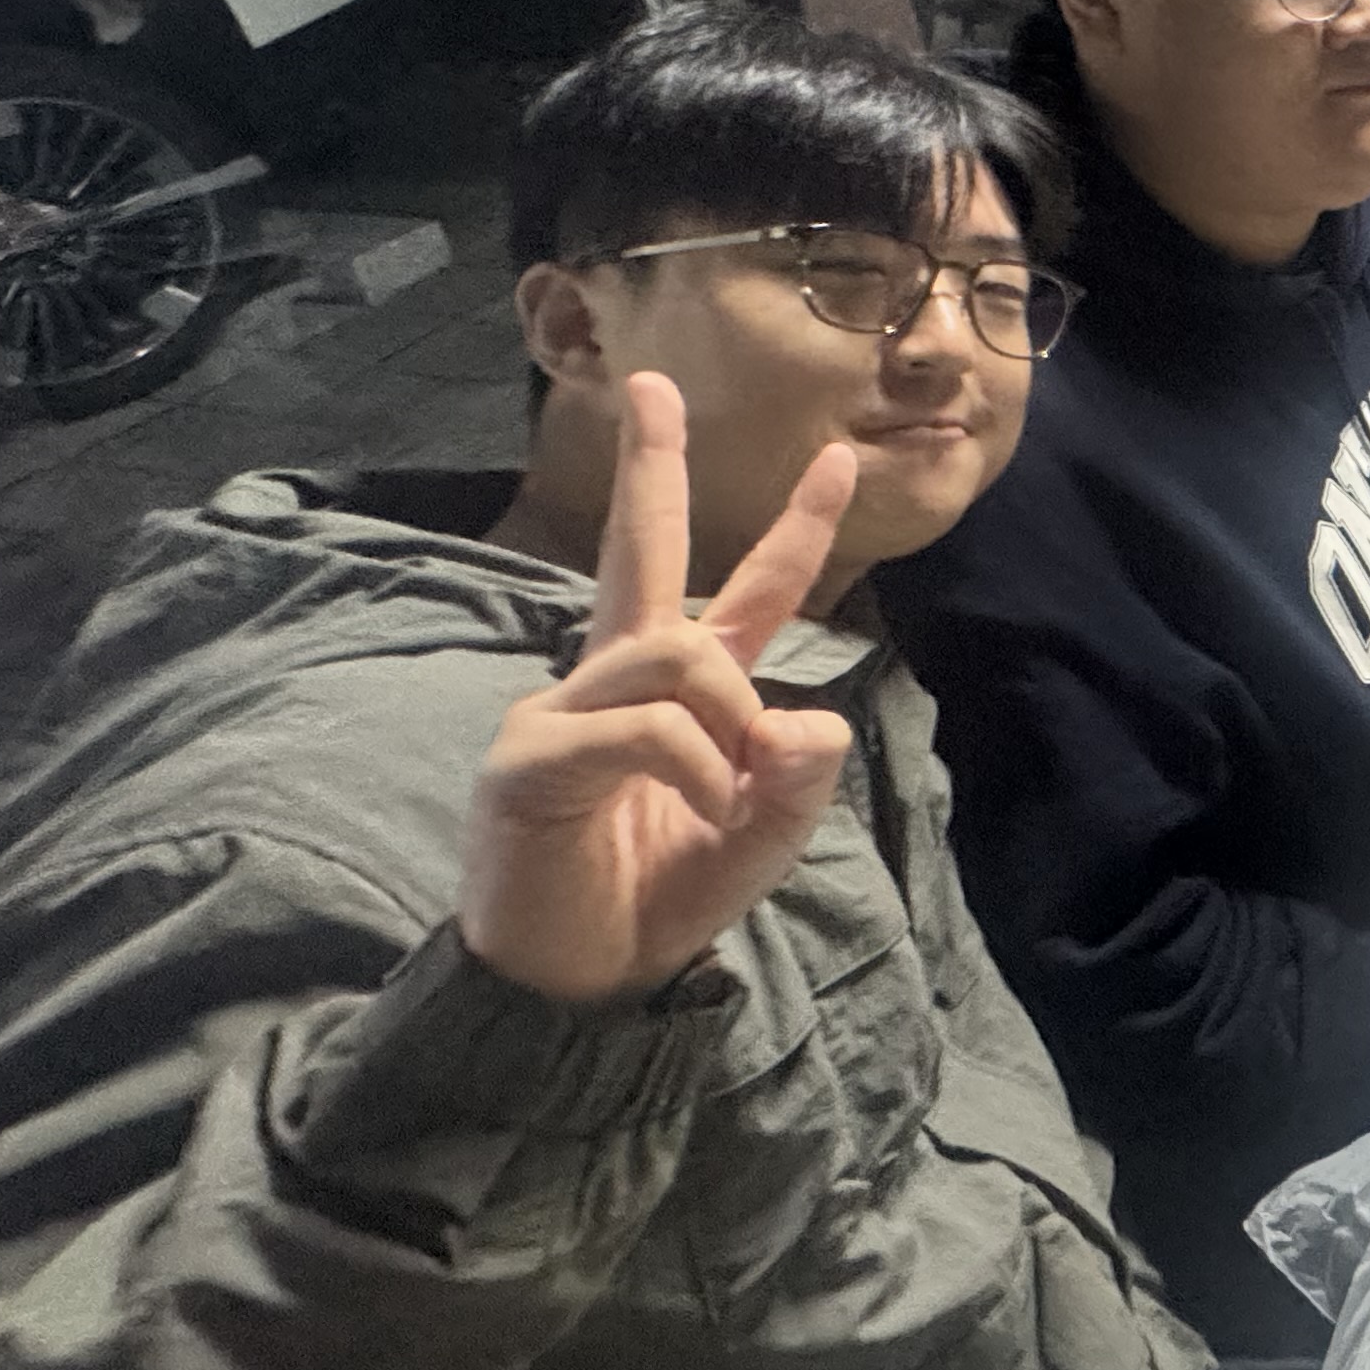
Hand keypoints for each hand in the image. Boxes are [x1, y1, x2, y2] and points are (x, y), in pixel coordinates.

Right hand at [460, 374, 855, 1006]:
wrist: (578, 985)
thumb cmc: (657, 900)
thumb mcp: (760, 843)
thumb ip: (798, 783)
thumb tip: (812, 719)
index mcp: (680, 694)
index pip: (751, 597)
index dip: (797, 531)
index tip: (839, 457)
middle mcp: (616, 681)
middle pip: (641, 551)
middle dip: (655, 465)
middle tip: (653, 383)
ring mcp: (563, 711)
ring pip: (680, 655)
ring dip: (730, 725)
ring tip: (725, 797)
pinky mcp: (530, 757)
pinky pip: (645, 726)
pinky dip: (695, 767)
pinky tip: (698, 812)